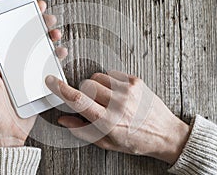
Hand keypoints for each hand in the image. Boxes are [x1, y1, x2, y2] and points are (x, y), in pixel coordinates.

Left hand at [0, 0, 66, 146]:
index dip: (18, 21)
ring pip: (39, 52)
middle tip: (47, 18)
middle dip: (38, 26)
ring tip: (55, 34)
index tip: (28, 10)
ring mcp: (26, 75)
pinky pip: (48, 69)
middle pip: (27, 41)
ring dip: (48, 40)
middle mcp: (13, 66)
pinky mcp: (38, 85)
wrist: (4, 135)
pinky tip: (60, 53)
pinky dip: (55, 59)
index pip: (8, 36)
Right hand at [45, 71, 190, 163]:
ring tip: (106, 99)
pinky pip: (111, 74)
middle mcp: (118, 103)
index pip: (78, 100)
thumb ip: (82, 130)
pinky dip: (109, 82)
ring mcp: (128, 90)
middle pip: (86, 84)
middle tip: (92, 103)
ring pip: (97, 77)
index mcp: (108, 121)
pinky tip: (117, 94)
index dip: (61, 89)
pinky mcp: (135, 81)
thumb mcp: (107, 142)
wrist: (164, 133)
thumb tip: (64, 120)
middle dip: (83, 92)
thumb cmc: (136, 141)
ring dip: (96, 86)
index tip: (52, 81)